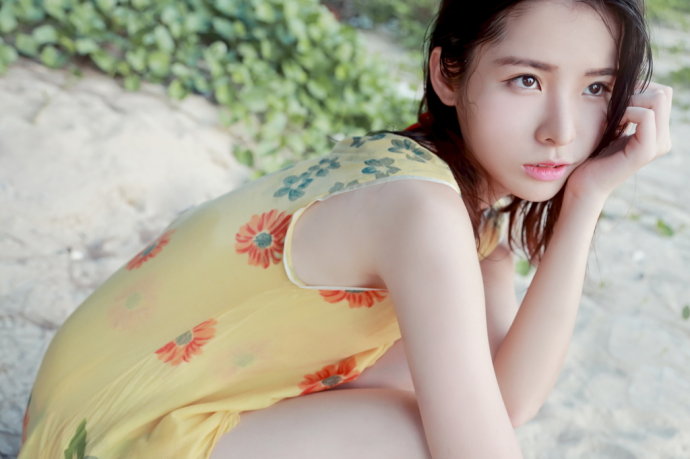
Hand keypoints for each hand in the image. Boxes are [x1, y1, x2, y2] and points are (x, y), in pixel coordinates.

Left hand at [566, 81, 672, 202]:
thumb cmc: (591, 152)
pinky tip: (615, 122)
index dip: (639, 88)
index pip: (662, 92)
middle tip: (614, 108)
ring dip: (632, 100)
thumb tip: (629, 79)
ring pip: (658, 99)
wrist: (583, 183)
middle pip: (663, 93)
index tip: (617, 101)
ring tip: (614, 116)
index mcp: (657, 131)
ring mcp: (656, 145)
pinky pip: (646, 116)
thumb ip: (625, 106)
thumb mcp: (611, 124)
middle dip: (637, 92)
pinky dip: (628, 112)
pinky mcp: (645, 152)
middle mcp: (662, 138)